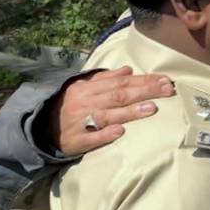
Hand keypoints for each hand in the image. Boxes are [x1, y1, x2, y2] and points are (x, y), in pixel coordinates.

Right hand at [49, 66, 175, 155]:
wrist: (42, 128)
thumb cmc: (71, 105)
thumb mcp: (84, 87)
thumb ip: (106, 79)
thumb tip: (129, 69)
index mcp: (89, 88)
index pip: (121, 82)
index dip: (144, 80)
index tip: (165, 80)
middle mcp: (86, 103)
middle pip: (119, 96)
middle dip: (145, 92)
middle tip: (168, 90)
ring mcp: (81, 122)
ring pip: (108, 115)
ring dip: (130, 112)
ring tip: (151, 108)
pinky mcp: (77, 140)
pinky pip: (92, 138)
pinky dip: (105, 134)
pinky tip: (120, 131)